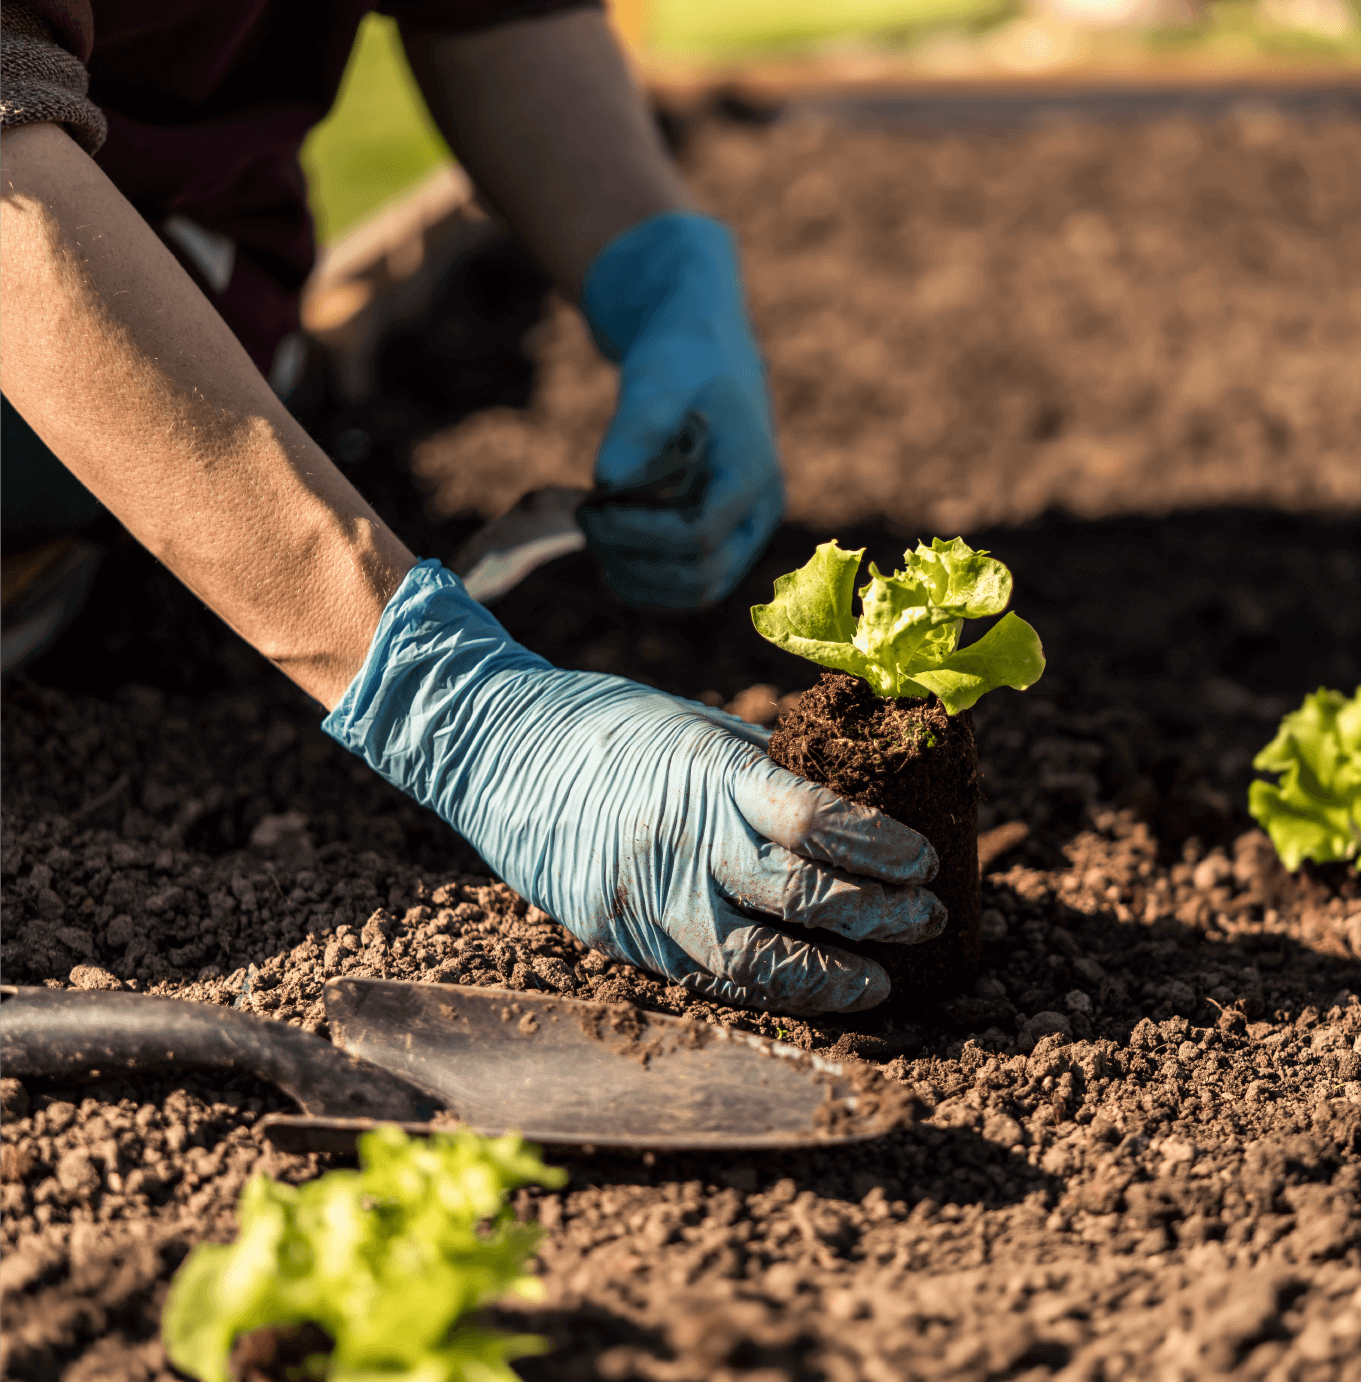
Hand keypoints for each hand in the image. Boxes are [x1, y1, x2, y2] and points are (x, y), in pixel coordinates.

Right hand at [325, 563, 945, 1014]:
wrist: (497, 754)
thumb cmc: (613, 727)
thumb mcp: (697, 724)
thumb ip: (766, 771)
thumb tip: (850, 809)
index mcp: (704, 771)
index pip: (812, 819)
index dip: (880, 848)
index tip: (928, 862)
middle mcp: (677, 841)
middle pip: (797, 896)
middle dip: (876, 916)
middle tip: (927, 919)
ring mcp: (644, 899)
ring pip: (754, 963)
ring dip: (830, 980)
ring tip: (879, 983)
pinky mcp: (619, 938)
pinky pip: (706, 979)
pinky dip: (768, 994)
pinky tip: (809, 993)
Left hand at [577, 213, 784, 609]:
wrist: (700, 353)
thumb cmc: (681, 358)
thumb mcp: (657, 377)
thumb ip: (636, 427)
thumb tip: (608, 483)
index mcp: (754, 471)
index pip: (700, 533)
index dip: (641, 532)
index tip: (592, 506)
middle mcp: (758, 512)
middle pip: (702, 575)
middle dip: (635, 558)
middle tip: (586, 519)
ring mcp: (743, 533)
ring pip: (696, 591)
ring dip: (637, 578)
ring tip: (594, 535)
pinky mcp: (721, 543)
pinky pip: (687, 588)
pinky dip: (644, 582)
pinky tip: (608, 552)